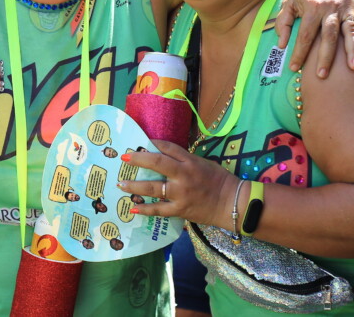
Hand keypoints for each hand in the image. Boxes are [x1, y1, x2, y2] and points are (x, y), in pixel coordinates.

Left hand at [116, 141, 236, 226]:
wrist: (232, 203)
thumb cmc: (219, 181)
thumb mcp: (203, 163)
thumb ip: (184, 159)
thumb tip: (162, 153)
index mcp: (190, 161)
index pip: (168, 147)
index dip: (153, 143)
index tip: (140, 142)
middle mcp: (184, 175)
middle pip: (157, 163)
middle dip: (138, 159)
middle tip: (124, 158)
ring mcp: (180, 194)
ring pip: (153, 188)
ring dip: (134, 185)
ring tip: (121, 184)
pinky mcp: (180, 210)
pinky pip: (159, 210)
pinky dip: (145, 210)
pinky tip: (133, 209)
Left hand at [276, 0, 353, 76]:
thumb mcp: (288, 0)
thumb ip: (283, 22)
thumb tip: (281, 44)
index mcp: (312, 7)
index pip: (305, 35)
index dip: (299, 53)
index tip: (294, 68)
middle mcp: (331, 9)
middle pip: (329, 37)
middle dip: (326, 57)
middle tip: (322, 75)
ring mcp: (347, 9)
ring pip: (351, 32)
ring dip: (353, 51)